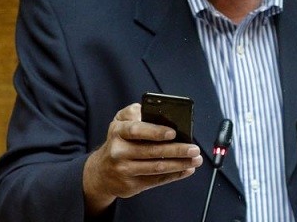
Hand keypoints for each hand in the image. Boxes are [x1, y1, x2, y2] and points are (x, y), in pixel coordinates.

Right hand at [82, 103, 202, 214]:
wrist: (101, 171)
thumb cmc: (118, 140)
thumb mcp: (120, 121)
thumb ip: (135, 112)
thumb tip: (158, 111)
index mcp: (118, 131)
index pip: (136, 130)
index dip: (155, 131)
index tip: (173, 132)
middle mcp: (118, 151)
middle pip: (151, 151)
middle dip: (176, 150)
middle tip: (194, 148)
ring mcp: (124, 170)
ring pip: (156, 167)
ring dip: (180, 164)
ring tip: (195, 159)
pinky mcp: (131, 185)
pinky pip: (156, 180)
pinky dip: (174, 175)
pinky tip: (187, 169)